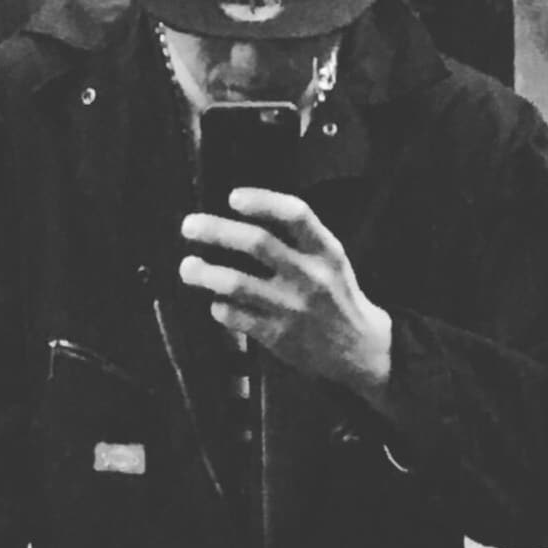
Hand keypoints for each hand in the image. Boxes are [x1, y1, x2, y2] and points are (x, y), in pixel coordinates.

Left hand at [180, 189, 391, 402]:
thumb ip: (300, 240)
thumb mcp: (332, 261)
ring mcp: (292, 308)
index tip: (233, 197)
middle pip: (257, 243)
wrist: (360, 350)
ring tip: (187, 267)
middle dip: (217, 230)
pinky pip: (236, 317)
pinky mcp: (278, 337)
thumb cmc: (337, 297)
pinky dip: (220, 308)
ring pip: (237, 283)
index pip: (296, 215)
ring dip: (205, 272)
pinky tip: (215, 304)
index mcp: (326, 252)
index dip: (262, 201)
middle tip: (189, 226)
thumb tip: (246, 218)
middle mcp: (309, 276)